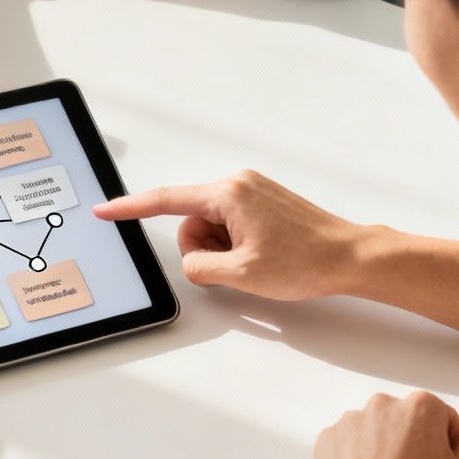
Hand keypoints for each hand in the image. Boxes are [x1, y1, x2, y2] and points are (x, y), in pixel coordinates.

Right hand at [95, 170, 367, 299]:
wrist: (351, 257)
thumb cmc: (306, 261)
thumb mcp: (242, 274)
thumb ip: (201, 268)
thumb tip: (191, 263)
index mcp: (228, 194)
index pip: (166, 200)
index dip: (131, 209)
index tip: (107, 211)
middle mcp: (237, 184)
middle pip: (191, 220)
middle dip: (202, 249)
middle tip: (235, 268)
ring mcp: (252, 191)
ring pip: (211, 225)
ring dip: (222, 250)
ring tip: (255, 263)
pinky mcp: (264, 202)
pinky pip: (230, 224)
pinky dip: (235, 244)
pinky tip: (261, 257)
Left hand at [311, 392, 458, 458]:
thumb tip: (458, 437)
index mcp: (420, 407)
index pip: (441, 416)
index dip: (445, 443)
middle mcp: (382, 405)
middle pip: (405, 419)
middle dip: (411, 440)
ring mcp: (350, 420)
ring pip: (374, 429)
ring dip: (382, 447)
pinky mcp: (328, 438)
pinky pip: (348, 443)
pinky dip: (356, 457)